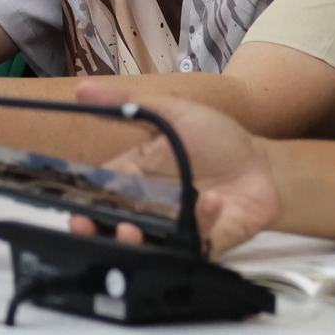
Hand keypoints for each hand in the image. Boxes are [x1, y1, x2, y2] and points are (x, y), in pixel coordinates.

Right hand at [65, 84, 281, 256]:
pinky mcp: (201, 244)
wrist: (263, 165)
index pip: (99, 195)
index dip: (81, 204)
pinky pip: (192, 242)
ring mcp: (174, 229)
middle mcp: (149, 208)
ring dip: (134, 241)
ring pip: (145, 245)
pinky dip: (201, 221)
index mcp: (134, 178)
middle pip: (112, 227)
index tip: (71, 208)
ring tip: (130, 231)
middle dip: (95, 232)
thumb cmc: (216, 137)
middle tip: (86, 228)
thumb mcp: (172, 112)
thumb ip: (128, 105)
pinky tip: (214, 201)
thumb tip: (81, 89)